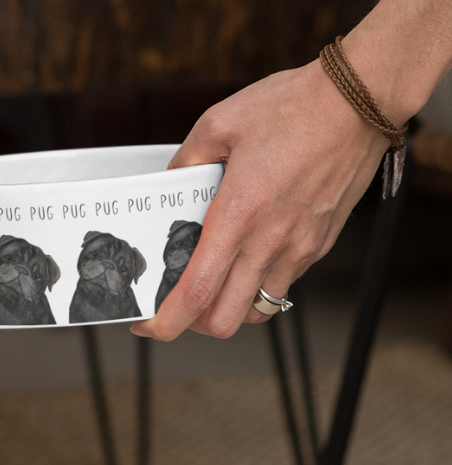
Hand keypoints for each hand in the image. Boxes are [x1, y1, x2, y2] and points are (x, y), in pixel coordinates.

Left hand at [131, 59, 388, 340]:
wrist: (362, 96)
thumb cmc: (295, 105)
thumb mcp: (220, 123)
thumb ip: (186, 160)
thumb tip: (170, 184)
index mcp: (238, 217)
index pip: (196, 294)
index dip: (165, 321)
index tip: (147, 324)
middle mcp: (269, 242)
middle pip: (224, 321)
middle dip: (195, 323)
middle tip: (182, 303)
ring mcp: (298, 248)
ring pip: (257, 310)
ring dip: (231, 307)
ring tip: (218, 283)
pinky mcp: (319, 245)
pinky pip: (283, 284)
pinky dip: (260, 283)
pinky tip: (251, 257)